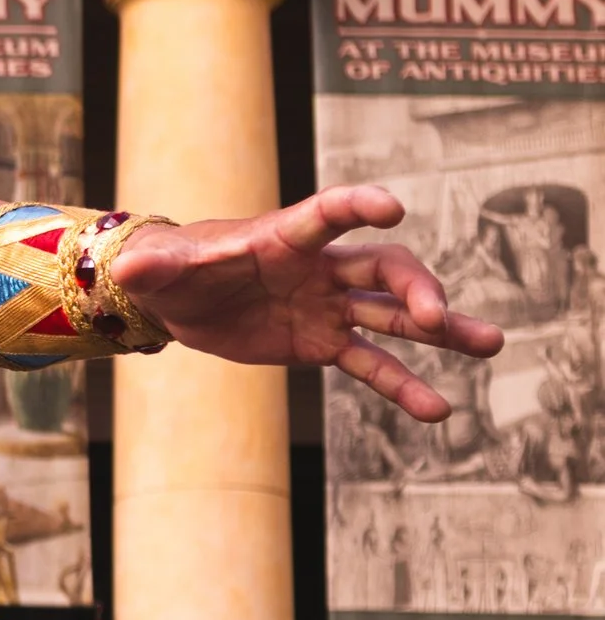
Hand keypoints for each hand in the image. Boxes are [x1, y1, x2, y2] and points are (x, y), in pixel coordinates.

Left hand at [116, 188, 503, 423]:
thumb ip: (154, 265)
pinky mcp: (323, 343)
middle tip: (436, 316)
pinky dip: (403, 386)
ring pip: (393, 317)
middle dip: (413, 288)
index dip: (360, 208)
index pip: (329, 216)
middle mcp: (320, 268)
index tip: (396, 209)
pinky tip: (439, 411)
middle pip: (380, 270)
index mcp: (285, 236)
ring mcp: (329, 306)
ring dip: (442, 330)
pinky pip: (371, 365)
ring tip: (491, 344)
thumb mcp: (159, 268)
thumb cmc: (171, 269)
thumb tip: (128, 267)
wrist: (177, 299)